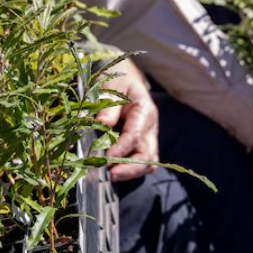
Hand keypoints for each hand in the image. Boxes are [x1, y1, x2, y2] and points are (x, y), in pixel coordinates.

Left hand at [95, 58, 158, 181]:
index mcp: (144, 111)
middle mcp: (150, 127)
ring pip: (148, 162)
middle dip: (130, 168)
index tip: (105, 158)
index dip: (120, 150)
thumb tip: (103, 125)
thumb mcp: (110, 87)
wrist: (124, 77)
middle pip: (148, 155)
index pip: (135, 136)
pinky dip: (130, 169)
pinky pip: (141, 160)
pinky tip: (114, 171)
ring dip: (131, 172)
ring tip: (111, 176)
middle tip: (110, 174)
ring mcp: (147, 137)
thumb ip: (108, 107)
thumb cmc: (116, 80)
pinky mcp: (141, 143)